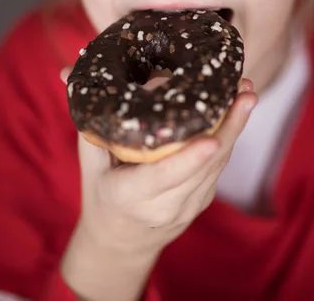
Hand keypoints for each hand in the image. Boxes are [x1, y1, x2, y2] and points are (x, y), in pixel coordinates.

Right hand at [60, 67, 256, 298]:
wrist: (120, 241)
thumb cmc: (102, 193)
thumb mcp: (90, 161)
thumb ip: (88, 119)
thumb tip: (66, 72)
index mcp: (131, 196)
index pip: (164, 177)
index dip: (189, 159)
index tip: (212, 138)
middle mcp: (164, 206)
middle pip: (204, 166)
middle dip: (230, 127)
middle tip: (244, 93)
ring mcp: (188, 206)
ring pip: (219, 165)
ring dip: (237, 127)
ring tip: (246, 93)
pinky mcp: (202, 200)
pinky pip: (219, 167)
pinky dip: (231, 137)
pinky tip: (238, 111)